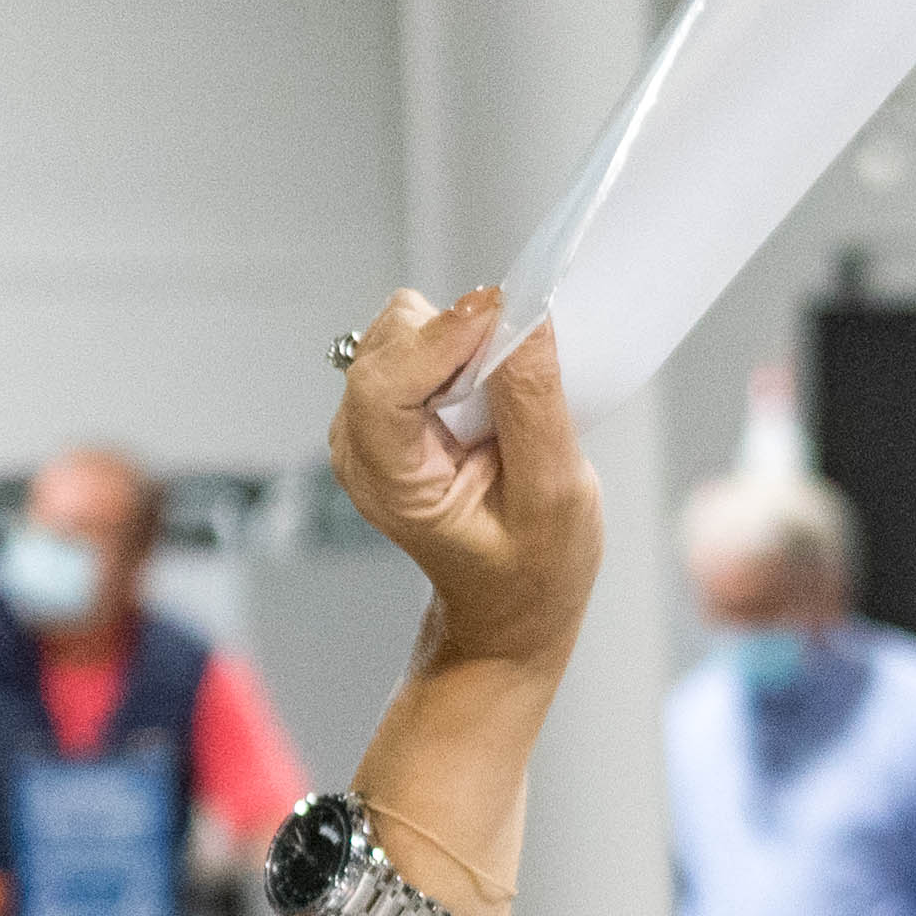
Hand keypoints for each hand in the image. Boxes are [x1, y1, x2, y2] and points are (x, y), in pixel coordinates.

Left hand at [328, 288, 599, 678]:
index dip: (443, 337)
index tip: (503, 309)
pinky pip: (417, 344)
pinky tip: (490, 394)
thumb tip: (525, 319)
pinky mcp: (390, 410)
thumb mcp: (554, 494)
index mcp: (388, 480)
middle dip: (459, 336)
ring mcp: (369, 426)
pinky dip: (460, 349)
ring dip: (462, 341)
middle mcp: (360, 445)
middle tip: (520, 366)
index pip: (387, 383)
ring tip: (505, 396)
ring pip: (403, 332)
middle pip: (392, 342)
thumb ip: (534, 404)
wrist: (509, 607)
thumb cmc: (533, 571)